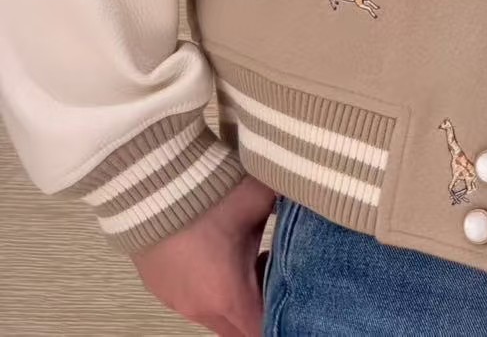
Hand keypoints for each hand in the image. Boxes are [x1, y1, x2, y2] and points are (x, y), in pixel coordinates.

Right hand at [132, 172, 277, 335]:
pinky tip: (213, 251)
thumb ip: (292, 205)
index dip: (281, 316)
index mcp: (230, 296)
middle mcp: (201, 309)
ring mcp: (176, 300)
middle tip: (271, 273)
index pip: (261, 330)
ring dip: (231, 296)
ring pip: (213, 315)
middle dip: (258, 309)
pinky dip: (206, 287)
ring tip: (244, 255)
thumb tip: (314, 196)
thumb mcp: (261, 196)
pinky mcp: (159, 287)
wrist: (151, 184)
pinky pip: (189, 299)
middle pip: (238, 329)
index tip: (291, 292)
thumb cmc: (209, 195)